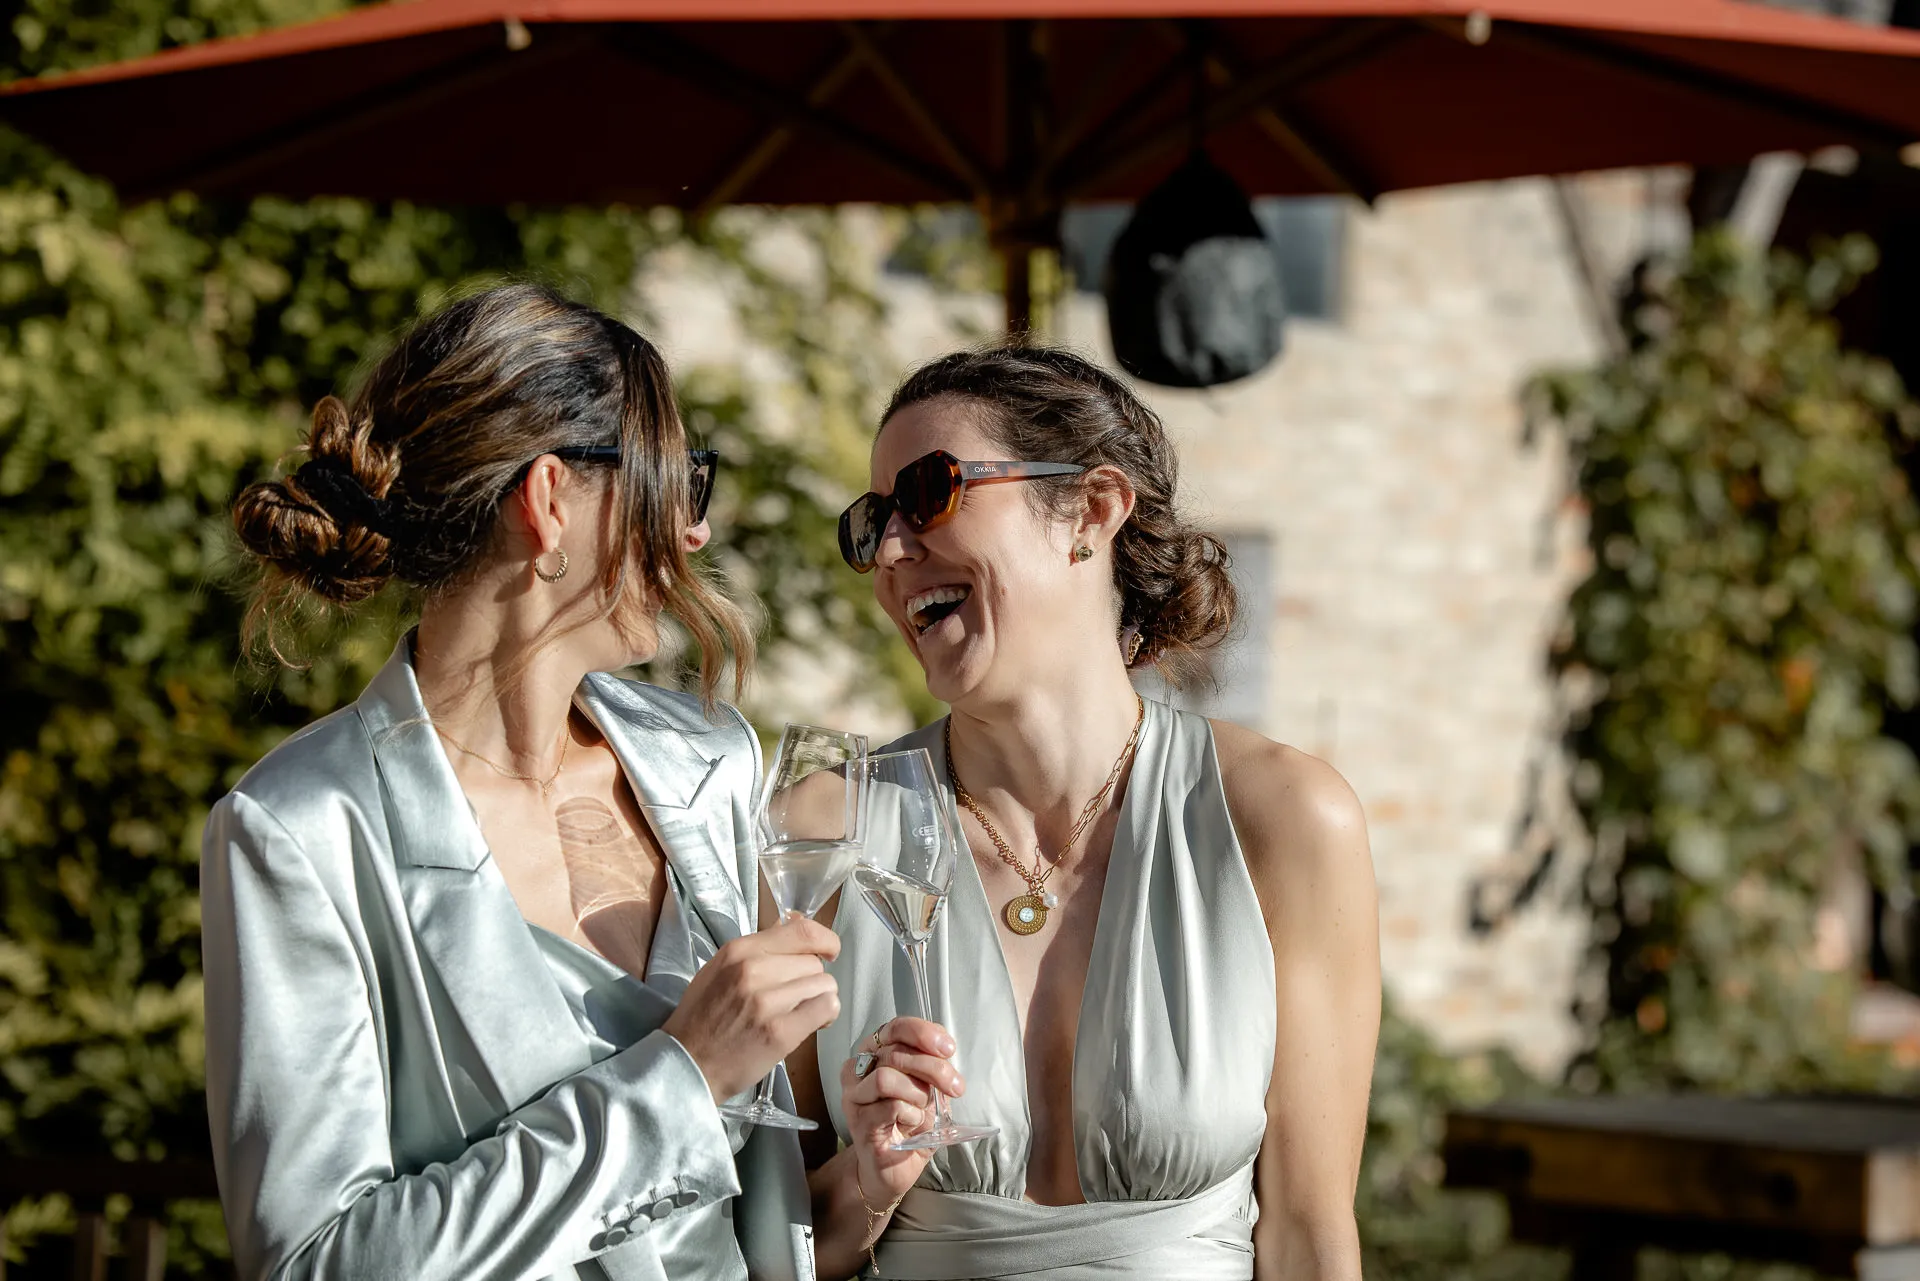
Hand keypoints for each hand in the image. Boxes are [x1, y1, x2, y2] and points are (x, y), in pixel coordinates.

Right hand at [663, 917, 840, 1100]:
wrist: (687, 1064)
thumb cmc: (703, 1018)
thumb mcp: (720, 969)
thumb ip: (758, 948)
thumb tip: (794, 923)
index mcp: (738, 951)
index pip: (801, 930)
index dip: (824, 940)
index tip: (828, 951)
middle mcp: (752, 970)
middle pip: (814, 962)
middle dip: (811, 980)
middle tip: (796, 998)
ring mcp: (766, 1002)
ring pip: (824, 984)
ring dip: (820, 998)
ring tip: (801, 1013)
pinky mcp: (780, 1032)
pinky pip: (826, 1008)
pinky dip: (827, 1015)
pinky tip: (814, 1022)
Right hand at [839, 1018, 964, 1204]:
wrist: (895, 1168)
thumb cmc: (910, 1123)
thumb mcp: (927, 1087)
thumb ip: (931, 1064)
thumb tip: (944, 1049)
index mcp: (874, 1053)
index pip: (895, 1028)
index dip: (923, 1033)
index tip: (948, 1049)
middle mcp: (857, 1070)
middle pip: (897, 1053)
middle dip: (934, 1068)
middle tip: (954, 1087)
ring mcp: (854, 1097)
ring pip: (886, 1078)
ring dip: (917, 1093)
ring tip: (923, 1109)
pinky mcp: (858, 1123)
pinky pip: (890, 1107)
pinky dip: (912, 1115)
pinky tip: (912, 1125)